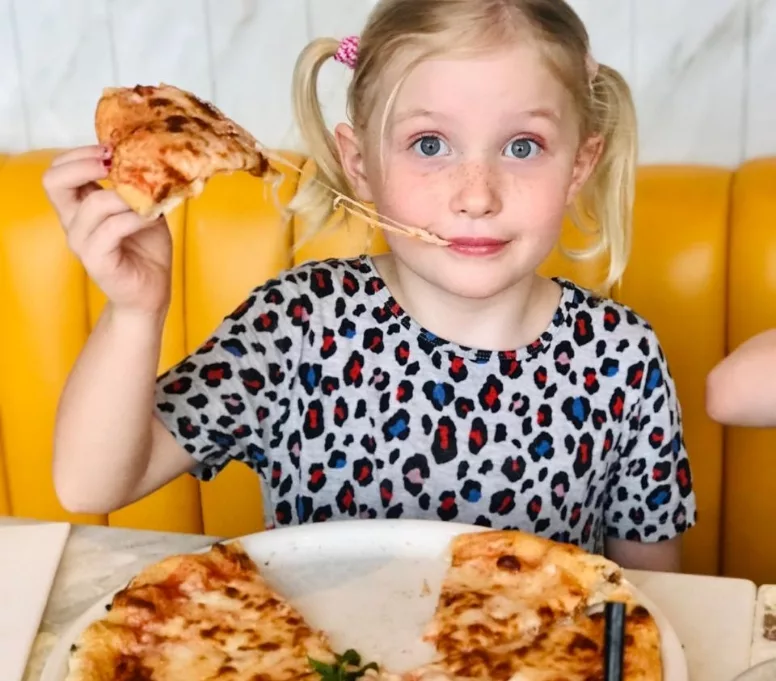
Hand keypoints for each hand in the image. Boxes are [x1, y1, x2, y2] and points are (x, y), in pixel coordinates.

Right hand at [42, 145, 172, 315]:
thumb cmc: (146, 249)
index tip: (113, 150)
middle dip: (86, 164)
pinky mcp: (96, 261)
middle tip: (116, 163)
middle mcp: (73, 223)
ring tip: (148, 200)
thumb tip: (149, 158)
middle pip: (54, 181)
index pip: (58, 171)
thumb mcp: (143, 208)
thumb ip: (137, 186)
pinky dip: (134, 218)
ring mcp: (82, 243)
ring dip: (126, 195)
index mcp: (78, 207)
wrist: (152, 290)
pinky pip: (112, 228)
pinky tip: (150, 218)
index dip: (81, 155)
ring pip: (94, 203)